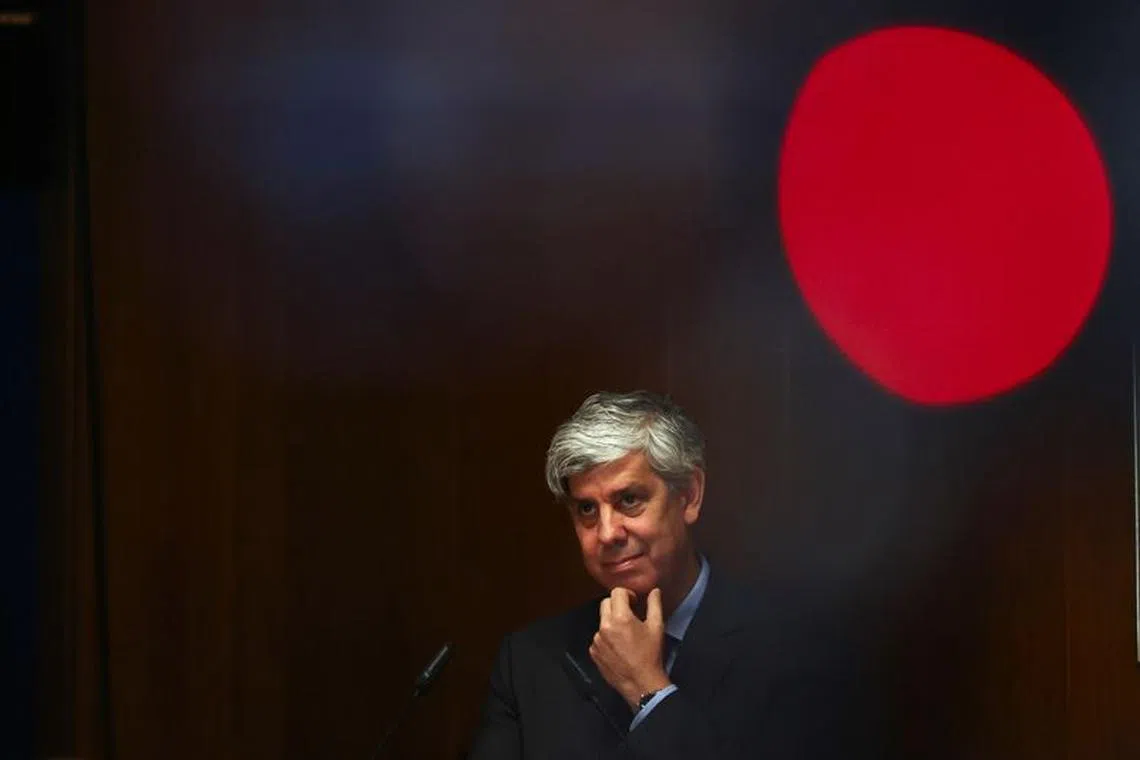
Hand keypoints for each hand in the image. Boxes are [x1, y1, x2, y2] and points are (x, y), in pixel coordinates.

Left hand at [589, 587, 672, 710]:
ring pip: (602, 621)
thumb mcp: (656, 627)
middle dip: (617, 605)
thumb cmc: (650, 655)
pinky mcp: (593, 652)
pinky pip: (598, 637)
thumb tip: (654, 591)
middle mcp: (605, 626)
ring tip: (625, 635)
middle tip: (629, 615)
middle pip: (606, 603)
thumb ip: (654, 605)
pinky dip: (606, 638)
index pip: (617, 593)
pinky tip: (618, 647)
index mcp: (620, 618)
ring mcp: (597, 640)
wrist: (641, 683)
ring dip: (612, 622)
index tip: (634, 603)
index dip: (627, 594)